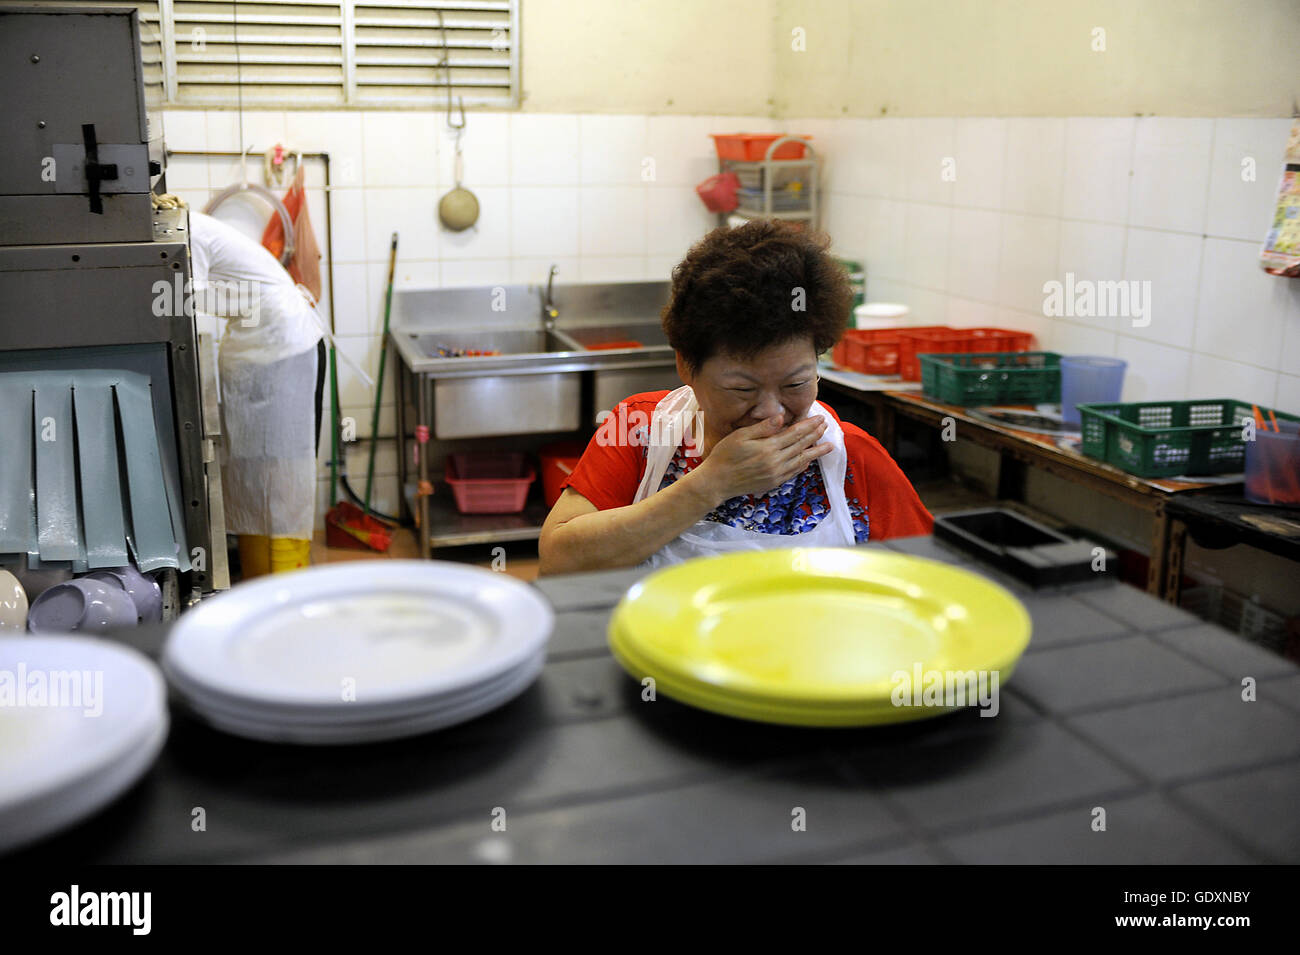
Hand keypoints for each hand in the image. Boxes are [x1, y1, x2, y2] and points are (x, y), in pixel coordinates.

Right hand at [693, 415, 831, 502]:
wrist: (717, 482)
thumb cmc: (725, 456)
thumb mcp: (740, 436)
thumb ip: (762, 427)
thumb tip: (781, 417)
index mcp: (768, 447)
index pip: (794, 433)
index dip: (808, 425)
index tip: (819, 418)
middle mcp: (776, 461)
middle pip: (801, 445)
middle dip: (815, 435)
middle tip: (826, 426)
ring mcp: (776, 474)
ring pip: (801, 460)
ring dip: (815, 452)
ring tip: (828, 446)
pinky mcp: (773, 483)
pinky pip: (793, 473)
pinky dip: (803, 465)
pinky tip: (808, 461)